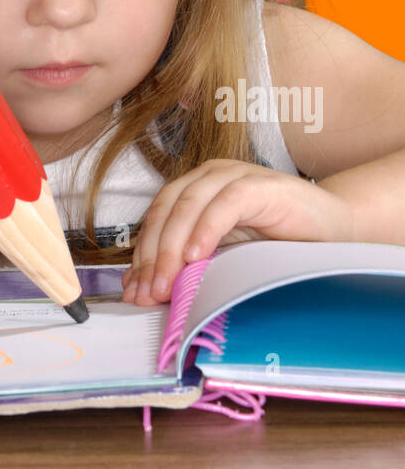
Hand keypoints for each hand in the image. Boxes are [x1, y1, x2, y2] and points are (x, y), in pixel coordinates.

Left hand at [121, 159, 355, 304]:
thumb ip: (188, 265)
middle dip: (153, 255)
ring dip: (172, 247)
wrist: (333, 229)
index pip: (157, 217)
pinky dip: (207, 229)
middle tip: (148, 293)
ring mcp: (234, 175)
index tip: (134, 290)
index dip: (142, 254)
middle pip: (167, 210)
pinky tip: (196, 256)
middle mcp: (209, 176)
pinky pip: (226, 203)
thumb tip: (143, 288)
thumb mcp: (224, 254)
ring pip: (189, 205)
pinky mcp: (260, 185)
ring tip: (166, 282)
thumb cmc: (278, 242)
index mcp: (195, 188)